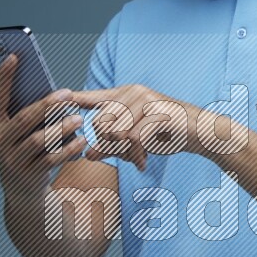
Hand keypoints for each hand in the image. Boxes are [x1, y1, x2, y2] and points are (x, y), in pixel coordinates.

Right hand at [0, 53, 86, 202]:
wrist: (20, 188)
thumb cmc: (18, 146)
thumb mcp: (8, 126)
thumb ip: (3, 102)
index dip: (4, 77)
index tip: (14, 56)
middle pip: (23, 119)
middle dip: (47, 105)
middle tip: (68, 94)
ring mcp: (11, 159)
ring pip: (37, 141)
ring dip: (60, 128)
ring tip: (79, 119)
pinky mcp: (28, 174)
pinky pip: (50, 160)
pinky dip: (67, 149)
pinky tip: (81, 141)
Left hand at [75, 83, 195, 172]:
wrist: (201, 133)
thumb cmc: (168, 134)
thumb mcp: (136, 141)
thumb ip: (112, 144)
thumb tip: (87, 155)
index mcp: (126, 95)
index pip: (93, 97)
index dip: (74, 100)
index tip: (56, 100)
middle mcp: (133, 93)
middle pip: (101, 123)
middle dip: (109, 146)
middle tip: (126, 156)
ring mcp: (145, 100)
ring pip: (115, 131)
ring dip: (123, 152)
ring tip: (136, 159)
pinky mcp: (156, 112)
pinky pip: (133, 139)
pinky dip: (136, 156)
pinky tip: (142, 164)